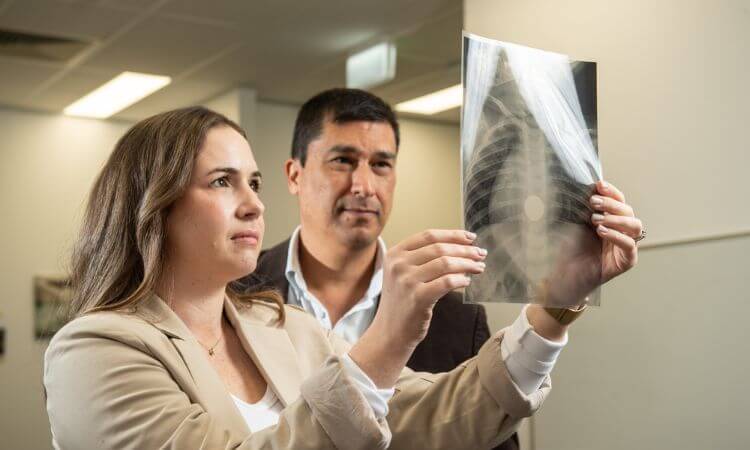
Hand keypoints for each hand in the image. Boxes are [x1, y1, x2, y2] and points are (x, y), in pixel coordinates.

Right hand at [349, 229, 485, 387]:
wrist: (390, 333)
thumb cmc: (402, 303)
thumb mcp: (404, 274)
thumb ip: (423, 259)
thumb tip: (460, 247)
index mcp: (395, 254)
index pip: (428, 235)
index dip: (453, 235)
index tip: (470, 238)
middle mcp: (399, 264)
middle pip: (439, 248)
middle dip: (465, 249)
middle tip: (480, 254)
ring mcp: (407, 281)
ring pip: (446, 263)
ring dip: (467, 263)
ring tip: (479, 267)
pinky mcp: (418, 298)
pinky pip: (447, 282)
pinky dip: (461, 279)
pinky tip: (467, 281)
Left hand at [535, 180, 640, 308]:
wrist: (563, 278)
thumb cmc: (568, 252)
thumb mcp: (574, 225)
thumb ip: (582, 208)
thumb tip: (582, 188)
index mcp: (611, 220)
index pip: (619, 201)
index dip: (611, 192)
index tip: (599, 184)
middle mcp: (621, 231)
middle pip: (628, 211)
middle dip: (611, 204)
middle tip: (593, 202)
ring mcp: (626, 246)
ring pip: (634, 225)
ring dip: (616, 219)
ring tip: (596, 219)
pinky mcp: (626, 261)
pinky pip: (629, 245)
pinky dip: (617, 236)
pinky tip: (602, 231)